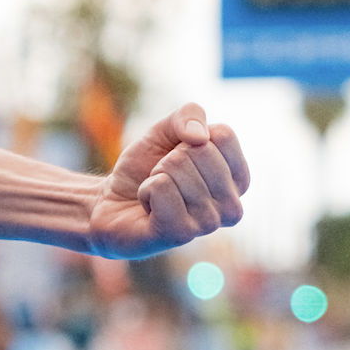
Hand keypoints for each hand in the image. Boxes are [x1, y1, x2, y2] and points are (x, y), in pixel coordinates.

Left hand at [87, 103, 248, 259]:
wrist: (111, 202)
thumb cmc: (145, 168)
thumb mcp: (166, 130)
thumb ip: (189, 116)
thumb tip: (200, 137)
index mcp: (238, 180)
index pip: (224, 136)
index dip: (190, 136)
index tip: (179, 155)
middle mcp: (232, 207)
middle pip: (201, 151)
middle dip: (170, 157)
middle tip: (162, 177)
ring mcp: (209, 224)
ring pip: (178, 168)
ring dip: (156, 174)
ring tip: (156, 193)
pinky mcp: (181, 234)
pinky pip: (161, 187)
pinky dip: (145, 188)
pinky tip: (148, 207)